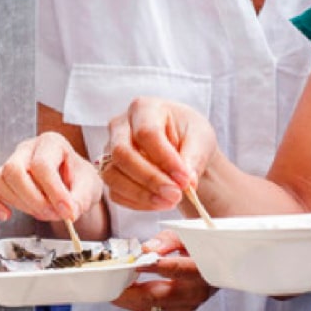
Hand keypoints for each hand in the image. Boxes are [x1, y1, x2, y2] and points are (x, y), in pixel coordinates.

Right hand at [0, 131, 102, 223]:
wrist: (73, 185)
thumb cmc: (79, 180)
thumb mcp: (90, 187)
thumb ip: (80, 199)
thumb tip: (68, 212)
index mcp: (51, 143)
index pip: (42, 164)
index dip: (54, 191)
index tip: (67, 211)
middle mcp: (27, 149)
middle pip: (13, 169)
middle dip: (32, 198)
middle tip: (51, 214)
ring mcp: (10, 162)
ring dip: (18, 203)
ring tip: (42, 213)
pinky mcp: (1, 178)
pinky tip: (6, 215)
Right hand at [101, 97, 217, 212]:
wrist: (182, 146)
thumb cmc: (189, 134)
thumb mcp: (201, 138)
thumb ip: (194, 158)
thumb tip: (187, 182)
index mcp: (144, 108)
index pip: (146, 133)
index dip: (165, 159)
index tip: (185, 179)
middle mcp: (120, 126)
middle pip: (122, 153)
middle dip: (150, 179)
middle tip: (175, 195)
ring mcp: (110, 149)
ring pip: (112, 175)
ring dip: (142, 194)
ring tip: (170, 202)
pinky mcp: (109, 171)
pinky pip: (115, 192)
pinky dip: (137, 202)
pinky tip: (159, 203)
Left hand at [110, 231, 215, 310]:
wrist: (214, 261)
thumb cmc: (197, 244)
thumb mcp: (186, 235)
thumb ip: (166, 241)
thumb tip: (145, 250)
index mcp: (203, 269)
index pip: (177, 270)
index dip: (155, 268)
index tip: (135, 264)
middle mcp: (197, 291)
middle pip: (158, 296)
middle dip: (130, 293)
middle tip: (110, 286)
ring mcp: (189, 304)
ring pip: (152, 306)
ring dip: (130, 299)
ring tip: (112, 289)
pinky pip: (155, 309)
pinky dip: (138, 303)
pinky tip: (126, 294)